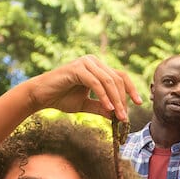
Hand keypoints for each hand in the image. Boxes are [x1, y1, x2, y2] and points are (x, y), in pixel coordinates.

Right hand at [27, 55, 141, 120]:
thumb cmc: (61, 98)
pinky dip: (104, 96)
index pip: (120, 76)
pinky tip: (109, 108)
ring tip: (119, 116)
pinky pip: (96, 83)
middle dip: (123, 99)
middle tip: (125, 117)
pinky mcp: (77, 68)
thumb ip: (102, 107)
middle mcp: (93, 61)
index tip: (139, 103)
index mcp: (97, 67)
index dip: (131, 89)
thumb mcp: (86, 105)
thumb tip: (119, 115)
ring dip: (116, 100)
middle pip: (117, 79)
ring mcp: (85, 62)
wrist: (40, 96)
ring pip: (108, 81)